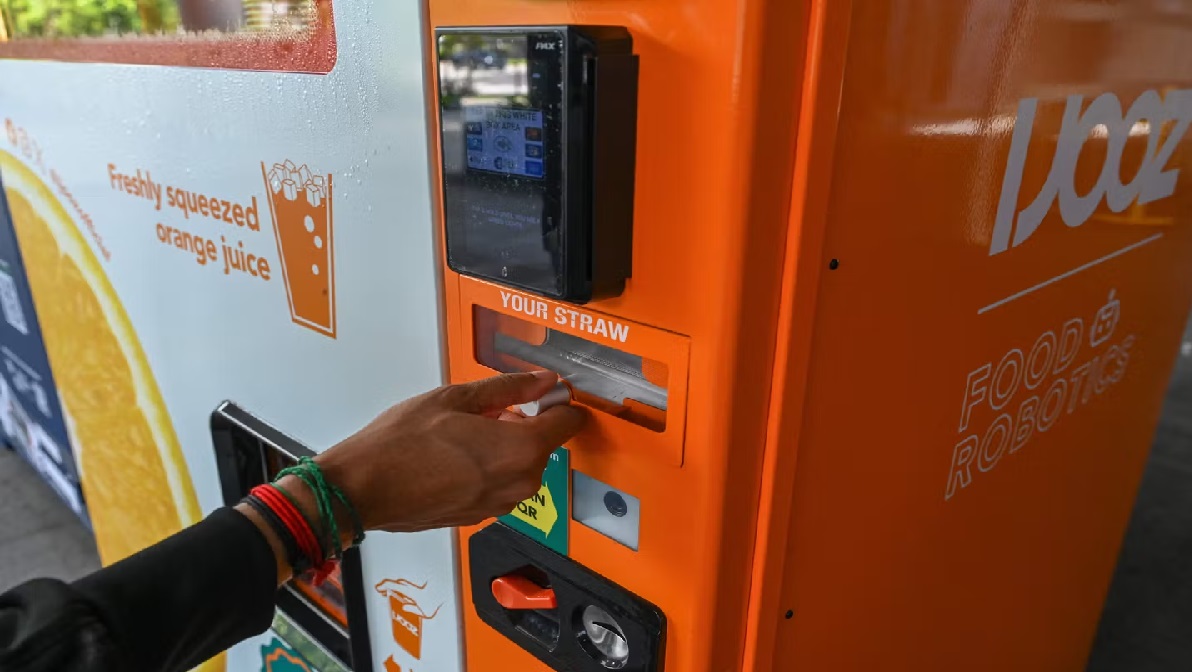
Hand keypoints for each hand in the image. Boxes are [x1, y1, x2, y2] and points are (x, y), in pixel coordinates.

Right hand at [316, 370, 584, 533]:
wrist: (364, 489)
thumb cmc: (402, 445)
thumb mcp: (457, 398)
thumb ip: (510, 388)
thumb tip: (541, 382)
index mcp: (520, 450)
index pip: (569, 422)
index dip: (556, 402)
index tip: (542, 394)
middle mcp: (518, 484)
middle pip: (543, 445)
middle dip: (523, 425)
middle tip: (485, 411)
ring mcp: (500, 505)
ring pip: (519, 467)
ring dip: (503, 448)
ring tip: (462, 434)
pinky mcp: (480, 516)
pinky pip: (498, 484)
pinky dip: (486, 469)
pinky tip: (454, 456)